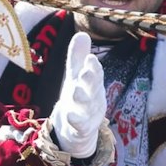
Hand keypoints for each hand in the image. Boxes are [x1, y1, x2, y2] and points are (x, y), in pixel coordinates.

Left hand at [47, 33, 108, 157]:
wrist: (78, 131)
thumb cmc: (79, 99)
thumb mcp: (76, 78)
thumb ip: (77, 58)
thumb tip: (81, 34)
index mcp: (92, 84)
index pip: (94, 73)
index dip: (93, 67)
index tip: (90, 59)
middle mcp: (92, 98)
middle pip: (93, 88)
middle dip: (90, 80)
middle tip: (86, 72)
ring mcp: (88, 115)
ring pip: (87, 107)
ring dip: (83, 99)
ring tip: (76, 91)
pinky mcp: (81, 130)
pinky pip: (80, 126)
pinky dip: (76, 122)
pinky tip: (70, 117)